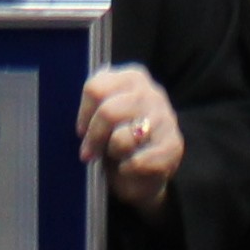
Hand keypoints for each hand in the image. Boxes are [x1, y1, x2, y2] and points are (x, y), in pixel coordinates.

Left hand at [76, 62, 186, 216]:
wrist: (144, 172)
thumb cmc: (117, 137)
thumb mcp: (103, 116)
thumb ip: (92, 105)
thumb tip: (75, 115)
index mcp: (132, 78)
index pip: (96, 88)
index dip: (84, 115)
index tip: (81, 131)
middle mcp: (152, 93)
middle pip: (108, 112)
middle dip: (94, 137)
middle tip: (89, 153)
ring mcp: (166, 119)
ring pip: (122, 139)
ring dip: (113, 153)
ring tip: (116, 155)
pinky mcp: (174, 146)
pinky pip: (138, 161)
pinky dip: (127, 169)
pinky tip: (128, 167)